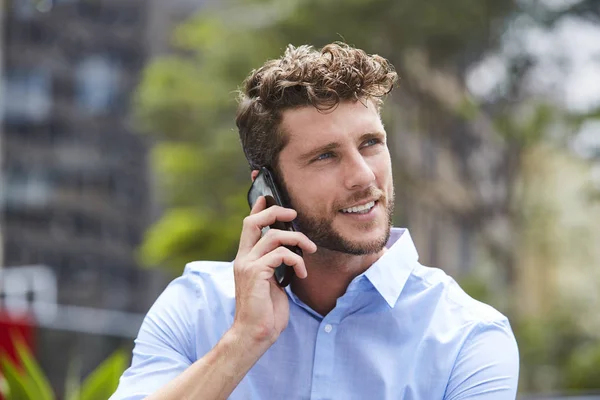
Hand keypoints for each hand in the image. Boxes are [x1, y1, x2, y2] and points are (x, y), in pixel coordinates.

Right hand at [231, 196, 316, 345]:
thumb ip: (275, 264)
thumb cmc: (265, 311)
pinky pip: (282, 254)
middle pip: (254, 221)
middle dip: (276, 212)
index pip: (249, 225)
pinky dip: (297, 260)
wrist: (254, 333)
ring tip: (309, 250)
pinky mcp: (256, 273)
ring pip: (274, 236)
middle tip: (294, 214)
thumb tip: (290, 251)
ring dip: (298, 239)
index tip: (268, 195)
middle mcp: (243, 258)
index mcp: (245, 258)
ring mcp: (247, 265)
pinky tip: (302, 273)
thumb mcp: (272, 281)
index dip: (259, 207)